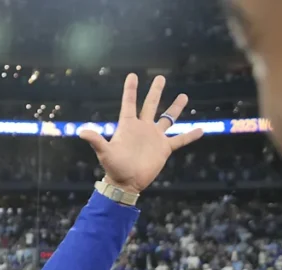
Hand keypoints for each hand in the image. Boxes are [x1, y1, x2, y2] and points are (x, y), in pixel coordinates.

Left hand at [79, 74, 203, 194]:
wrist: (126, 183)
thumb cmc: (114, 167)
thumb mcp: (105, 153)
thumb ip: (96, 140)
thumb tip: (81, 132)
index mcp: (128, 126)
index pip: (129, 103)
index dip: (130, 90)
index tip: (132, 75)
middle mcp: (143, 128)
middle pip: (150, 105)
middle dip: (155, 91)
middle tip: (160, 77)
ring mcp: (154, 137)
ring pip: (167, 118)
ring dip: (175, 108)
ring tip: (184, 96)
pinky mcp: (164, 149)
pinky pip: (179, 140)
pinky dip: (190, 135)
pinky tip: (201, 130)